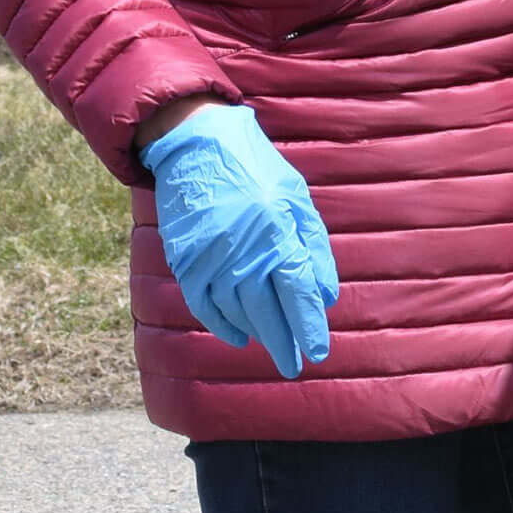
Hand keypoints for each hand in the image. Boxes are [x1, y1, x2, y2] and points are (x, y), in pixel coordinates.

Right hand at [144, 103, 338, 378]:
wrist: (197, 146)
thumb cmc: (258, 170)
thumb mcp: (298, 199)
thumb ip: (313, 247)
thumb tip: (326, 295)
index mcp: (277, 235)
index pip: (299, 294)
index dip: (309, 327)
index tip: (318, 352)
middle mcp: (243, 253)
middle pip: (267, 312)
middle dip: (284, 343)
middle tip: (295, 366)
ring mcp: (210, 260)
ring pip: (236, 312)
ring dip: (257, 334)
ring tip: (273, 347)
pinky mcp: (186, 261)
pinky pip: (204, 306)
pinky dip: (221, 325)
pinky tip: (238, 337)